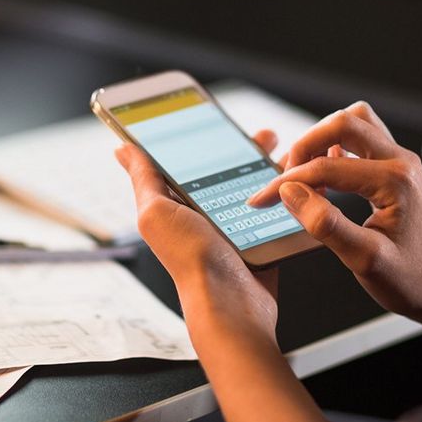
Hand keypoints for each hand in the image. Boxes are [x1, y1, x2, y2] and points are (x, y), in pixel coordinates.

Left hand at [116, 130, 280, 345]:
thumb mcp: (156, 213)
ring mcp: (236, 226)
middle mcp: (205, 214)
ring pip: (255, 186)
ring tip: (286, 153)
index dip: (201, 138)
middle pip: (227, 170)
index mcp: (177, 205)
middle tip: (263, 135)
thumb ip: (144, 179)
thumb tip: (123, 149)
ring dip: (270, 167)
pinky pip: (275, 209)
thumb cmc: (192, 262)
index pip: (188, 161)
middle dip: (244, 148)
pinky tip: (298, 180)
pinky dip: (286, 193)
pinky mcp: (261, 238)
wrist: (231, 304)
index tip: (217, 116)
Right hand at [250, 103, 421, 335]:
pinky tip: (325, 175)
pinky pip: (364, 139)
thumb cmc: (413, 280)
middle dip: (305, 145)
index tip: (260, 199)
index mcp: (394, 181)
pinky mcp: (398, 169)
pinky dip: (338, 147)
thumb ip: (325, 225)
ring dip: (323, 139)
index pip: (327, 166)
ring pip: (356, 123)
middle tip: (282, 177)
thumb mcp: (364, 261)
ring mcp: (402, 162)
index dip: (287, 181)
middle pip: (344, 122)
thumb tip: (291, 193)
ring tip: (302, 171)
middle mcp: (401, 162)